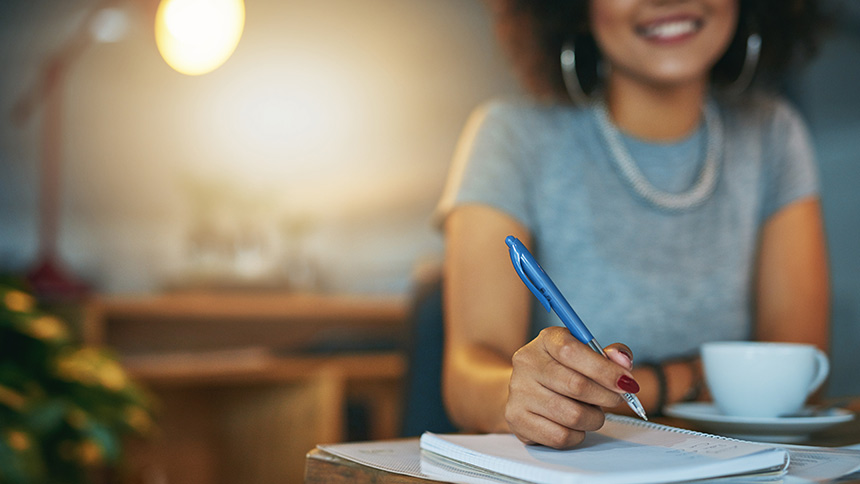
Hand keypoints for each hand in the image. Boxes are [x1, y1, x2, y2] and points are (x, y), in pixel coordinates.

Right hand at [504, 327, 639, 448]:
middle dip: (607, 397)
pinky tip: (575, 426)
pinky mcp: (517, 419)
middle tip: (616, 399)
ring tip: (592, 412)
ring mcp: (519, 391)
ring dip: (594, 418)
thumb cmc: (564, 371)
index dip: (605, 369)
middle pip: (576, 385)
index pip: (573, 351)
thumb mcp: (586, 354)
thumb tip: (623, 362)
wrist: (527, 389)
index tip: (627, 382)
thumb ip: (609, 355)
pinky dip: (578, 435)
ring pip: (572, 415)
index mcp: (546, 340)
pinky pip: (560, 436)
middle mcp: (527, 362)